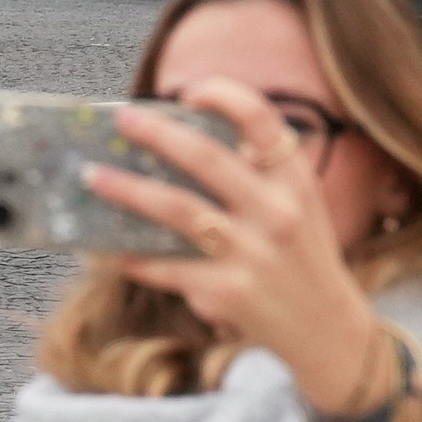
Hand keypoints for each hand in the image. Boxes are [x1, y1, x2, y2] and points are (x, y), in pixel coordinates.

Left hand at [88, 77, 380, 399]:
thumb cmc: (302, 257)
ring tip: (95, 176)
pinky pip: (165, 266)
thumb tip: (189, 140)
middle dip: (156, 133)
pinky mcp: (225, 291)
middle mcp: (276, 211)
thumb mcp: (300, 205)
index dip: (223, 96)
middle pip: (205, 157)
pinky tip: (111, 248)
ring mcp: (250, 253)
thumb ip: (261, 172)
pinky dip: (134, 256)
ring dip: (127, 189)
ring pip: (175, 208)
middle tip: (123, 121)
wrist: (326, 329)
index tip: (189, 93)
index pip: (261, 119)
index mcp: (295, 180)